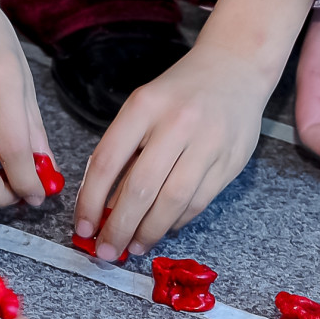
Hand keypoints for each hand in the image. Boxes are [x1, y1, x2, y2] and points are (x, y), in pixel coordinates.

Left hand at [74, 44, 271, 259]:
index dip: (90, 201)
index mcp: (145, 106)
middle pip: (140, 188)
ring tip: (134, 247)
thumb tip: (104, 205)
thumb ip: (125, 149)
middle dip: (119, 227)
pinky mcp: (231, 161)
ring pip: (172, 201)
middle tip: (106, 251)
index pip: (107, 162)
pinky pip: (198, 202)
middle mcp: (177, 124)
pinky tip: (164, 228)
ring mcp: (208, 143)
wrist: (237, 67)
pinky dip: (177, 221)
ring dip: (149, 231)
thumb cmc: (182, 91)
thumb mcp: (145, 106)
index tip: (83, 227)